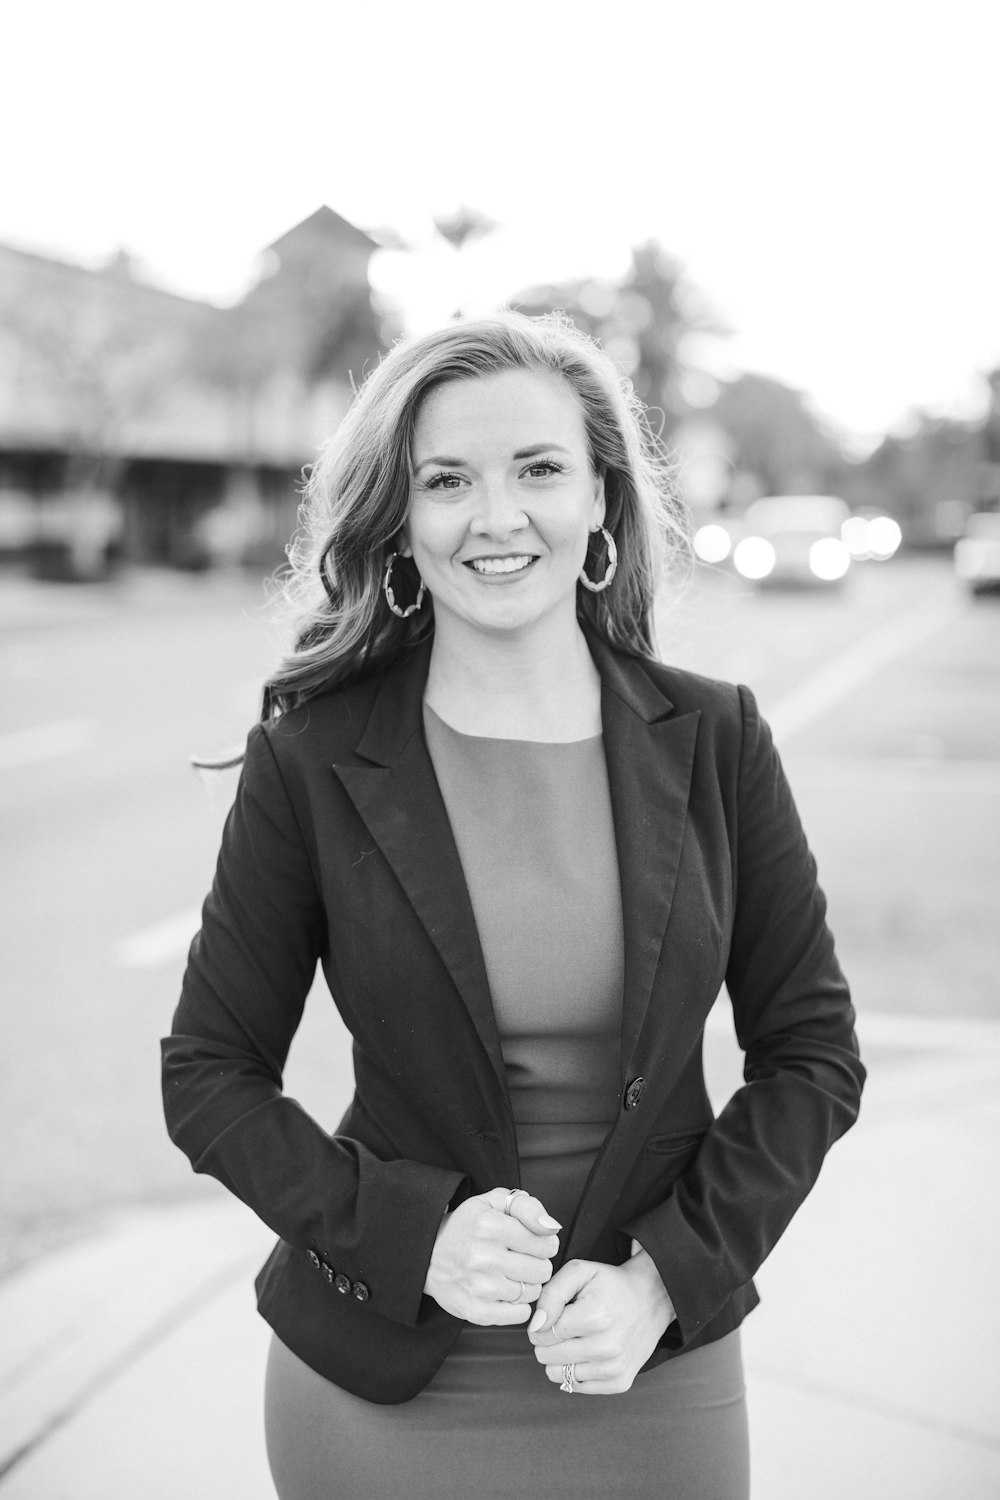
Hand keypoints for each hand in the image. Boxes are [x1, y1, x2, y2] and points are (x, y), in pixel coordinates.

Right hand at [423, 1188, 560, 1325]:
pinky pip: (520, 1314)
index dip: (545, 1243)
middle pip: (542, 1270)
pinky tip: (506, 1292)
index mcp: (490, 1225)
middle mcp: (484, 1256)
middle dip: (538, 1263)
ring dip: (528, 1284)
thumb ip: (528, 1206)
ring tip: (512, 1274)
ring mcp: (480, 1286)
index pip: (546, 1243)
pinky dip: (519, 1305)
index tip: (534, 1242)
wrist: (428, 1254)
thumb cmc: (467, 1226)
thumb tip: (552, 1227)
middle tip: (522, 1258)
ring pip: (532, 1292)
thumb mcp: (494, 1202)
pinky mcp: (476, 1311)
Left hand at [527, 1247, 674, 1393]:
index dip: (541, 1322)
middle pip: (546, 1356)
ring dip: (560, 1357)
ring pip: (557, 1375)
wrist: (651, 1298)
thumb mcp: (579, 1271)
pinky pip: (576, 1386)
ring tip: (576, 1339)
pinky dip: (576, 1370)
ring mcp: (614, 1369)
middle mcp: (606, 1348)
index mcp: (594, 1317)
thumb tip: (536, 1326)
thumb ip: (551, 1294)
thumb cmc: (610, 1284)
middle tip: (565, 1326)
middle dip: (548, 1340)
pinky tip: (588, 1352)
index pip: (542, 1333)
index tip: (554, 1314)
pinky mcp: (619, 1383)